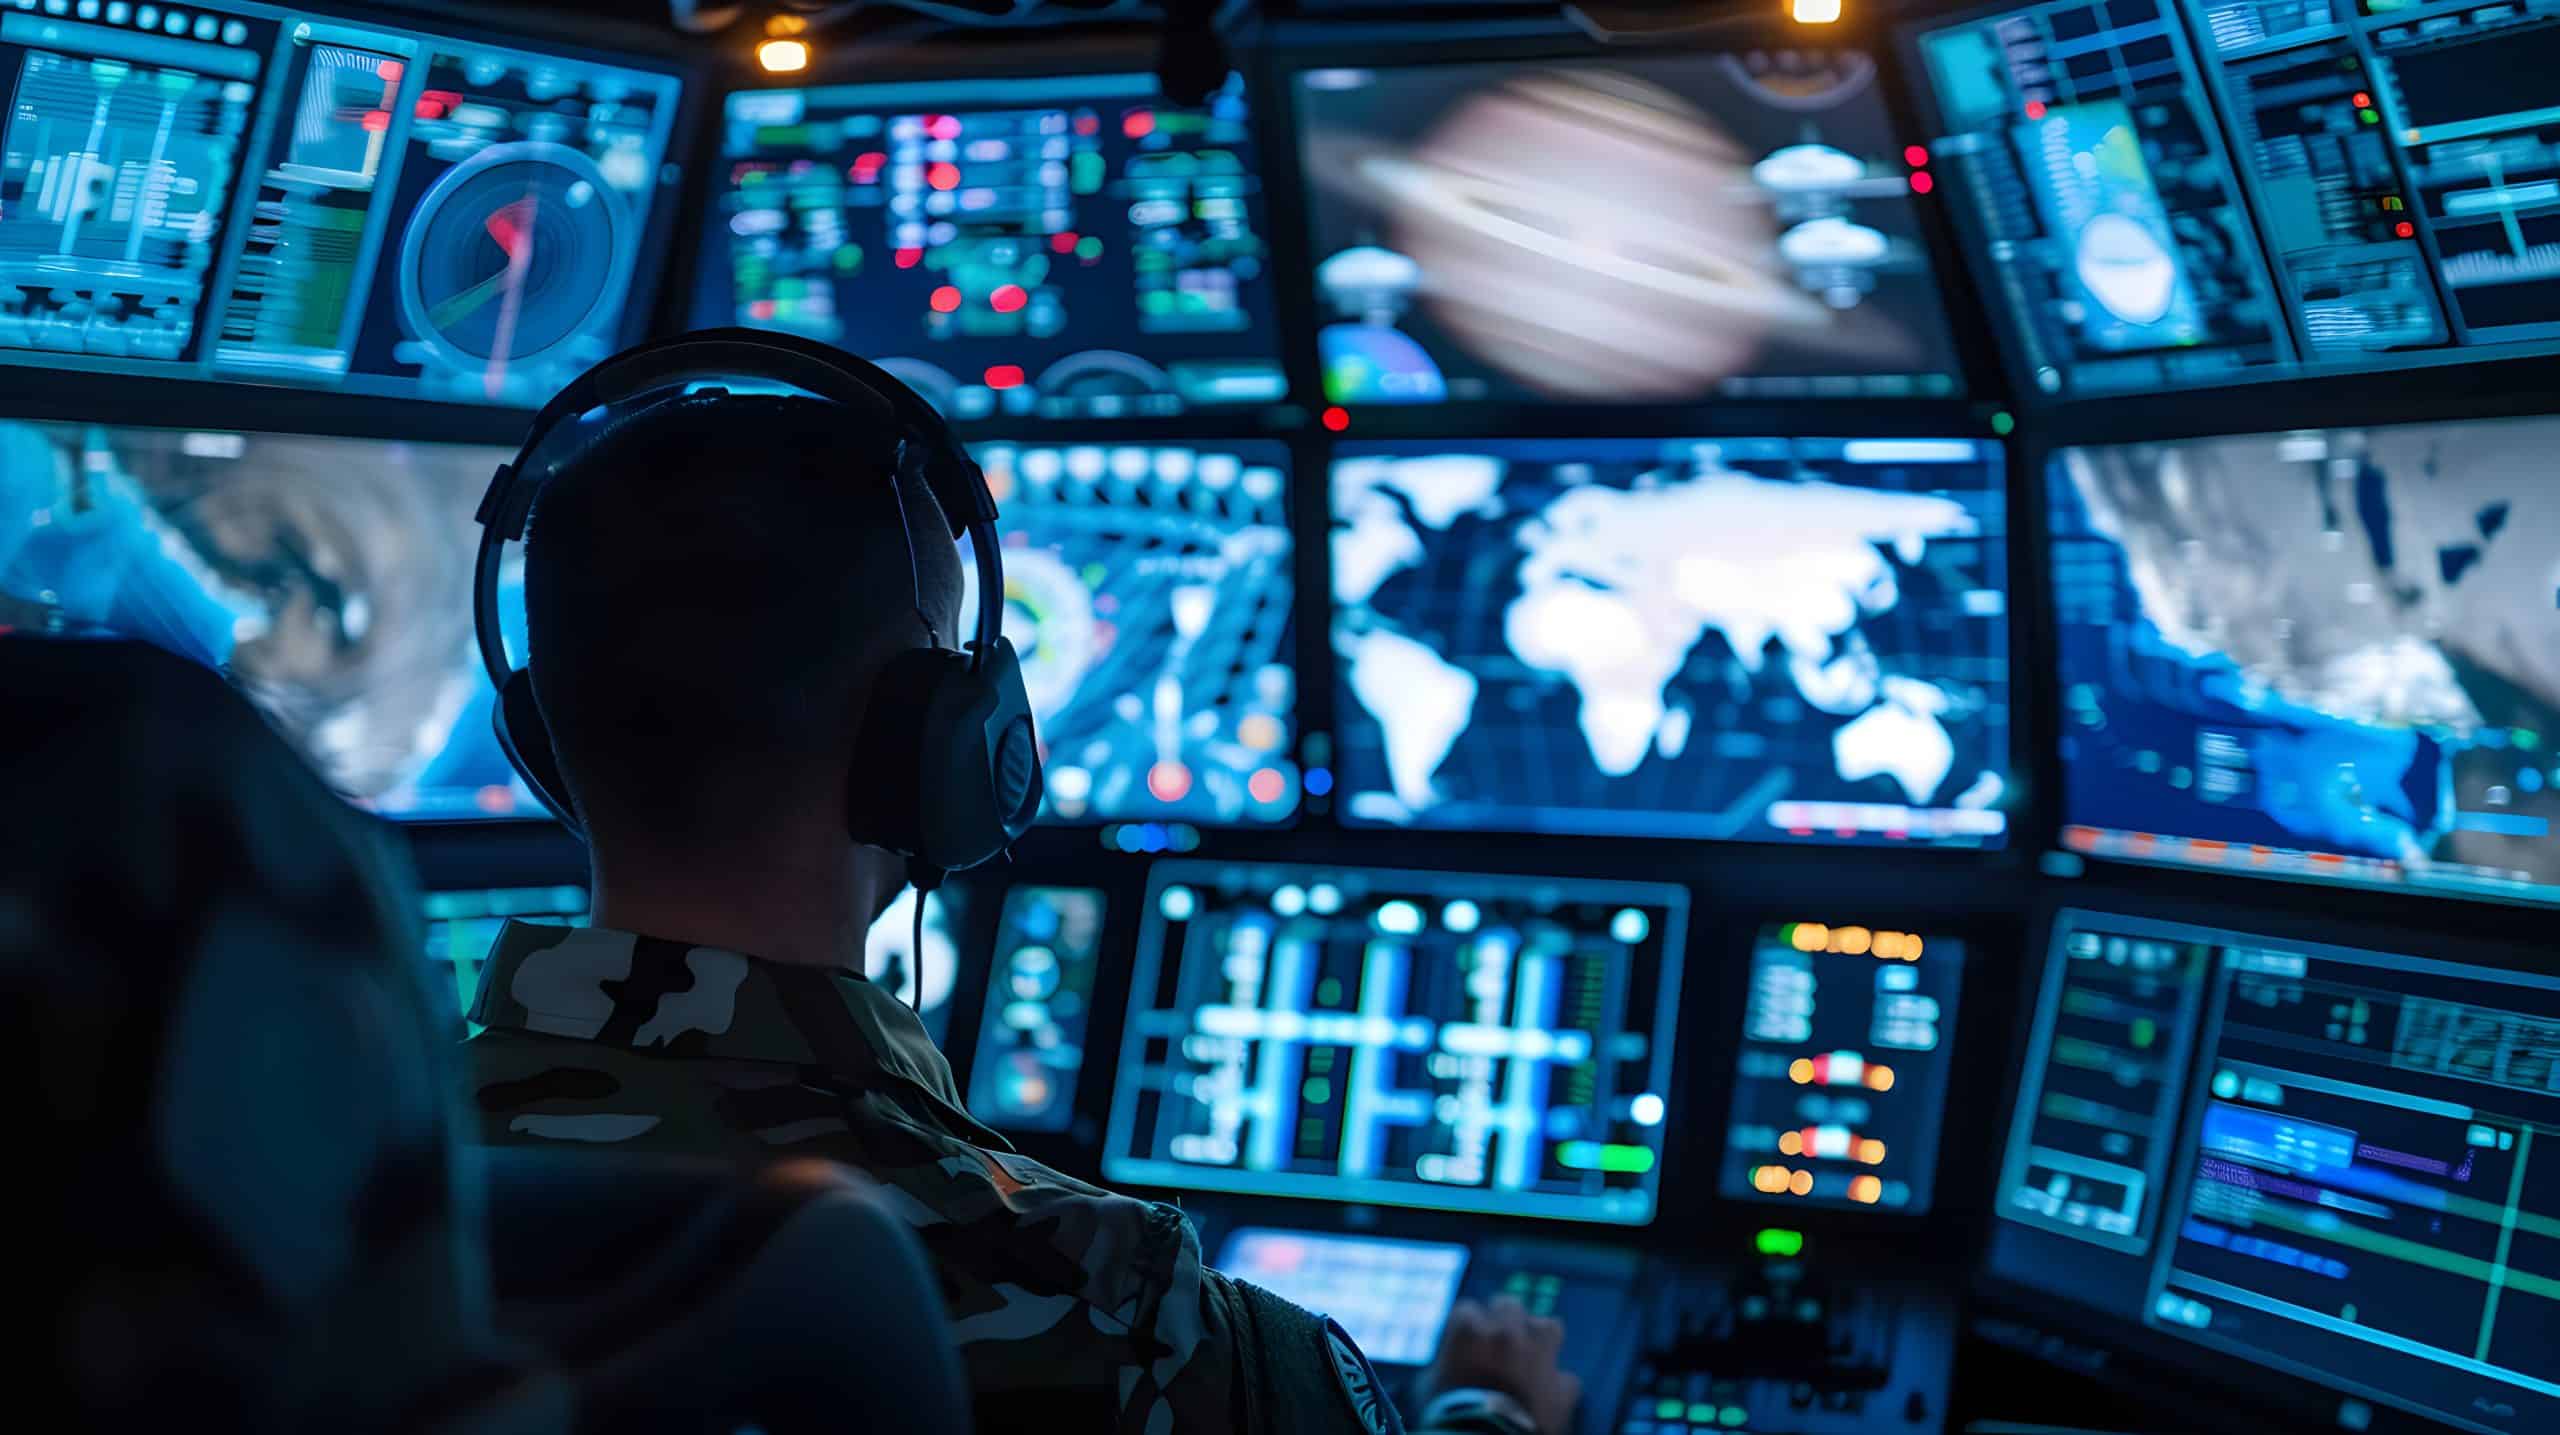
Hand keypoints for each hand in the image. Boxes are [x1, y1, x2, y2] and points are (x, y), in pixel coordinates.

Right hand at [1416, 1296, 1580, 1434]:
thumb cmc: (1448, 1416)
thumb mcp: (1429, 1384)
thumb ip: (1444, 1362)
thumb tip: (1450, 1361)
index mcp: (1469, 1330)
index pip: (1467, 1310)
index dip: (1467, 1327)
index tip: (1465, 1342)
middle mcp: (1506, 1334)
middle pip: (1509, 1305)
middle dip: (1504, 1319)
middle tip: (1498, 1340)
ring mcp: (1538, 1358)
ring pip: (1549, 1327)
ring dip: (1539, 1339)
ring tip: (1531, 1355)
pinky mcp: (1559, 1388)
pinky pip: (1565, 1379)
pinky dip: (1557, 1387)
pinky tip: (1548, 1396)